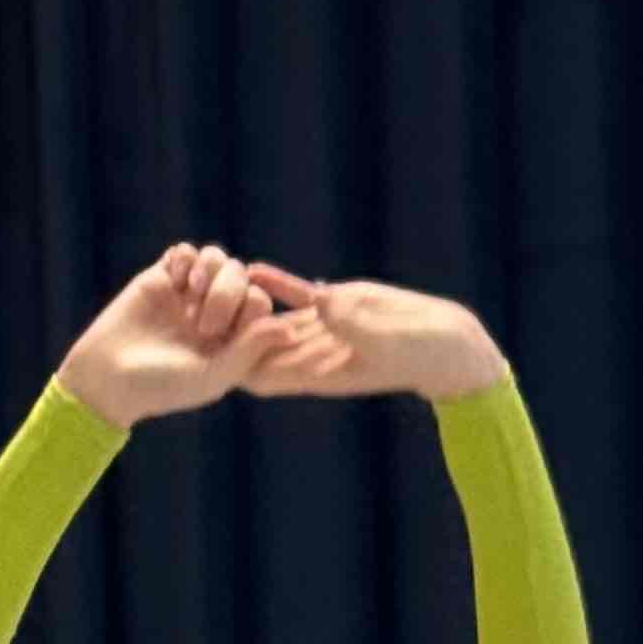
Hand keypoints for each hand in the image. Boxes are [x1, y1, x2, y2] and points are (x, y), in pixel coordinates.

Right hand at [57, 243, 296, 425]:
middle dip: (227, 292)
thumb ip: (250, 351)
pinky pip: (186, 252)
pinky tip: (173, 284)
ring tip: (189, 296)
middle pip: (240, 275)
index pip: (260, 303)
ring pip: (217, 257)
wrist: (109, 376)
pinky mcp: (162, 278)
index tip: (224, 332)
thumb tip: (291, 332)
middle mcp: (214, 313)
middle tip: (201, 325)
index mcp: (231, 338)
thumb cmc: (163, 386)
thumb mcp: (212, 376)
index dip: (251, 307)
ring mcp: (188, 293)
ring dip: (209, 272)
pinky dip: (185, 261)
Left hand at [229, 269, 505, 403]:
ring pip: (273, 322)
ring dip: (247, 309)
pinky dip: (276, 284)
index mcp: (319, 373)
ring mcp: (323, 330)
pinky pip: (298, 295)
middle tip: (197, 314)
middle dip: (230, 337)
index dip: (235, 362)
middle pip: (258, 351)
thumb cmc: (422, 352)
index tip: (211, 348)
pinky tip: (251, 268)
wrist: (445, 344)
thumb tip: (321, 301)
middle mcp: (313, 355)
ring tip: (216, 287)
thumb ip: (352, 321)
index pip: (263, 376)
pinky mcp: (336, 306)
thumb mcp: (386, 336)